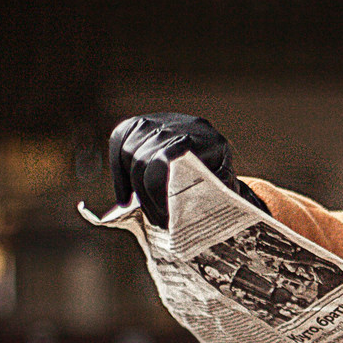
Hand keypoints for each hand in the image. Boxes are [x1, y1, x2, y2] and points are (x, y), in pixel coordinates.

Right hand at [107, 113, 261, 228]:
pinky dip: (117, 172)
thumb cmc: (219, 181)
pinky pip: (118, 142)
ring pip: (129, 153)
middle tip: (160, 222)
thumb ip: (212, 199)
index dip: (157, 192)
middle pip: (144, 161)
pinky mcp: (140, 123)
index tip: (165, 219)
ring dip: (133, 188)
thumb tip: (190, 221)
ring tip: (148, 210)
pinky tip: (126, 197)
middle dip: (147, 197)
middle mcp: (181, 125)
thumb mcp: (225, 190)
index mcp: (207, 141)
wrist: (213, 152)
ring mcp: (159, 120)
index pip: (165, 160)